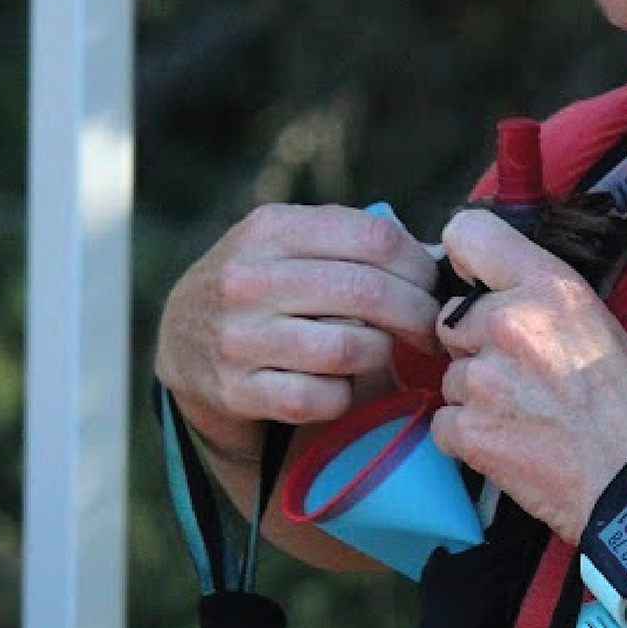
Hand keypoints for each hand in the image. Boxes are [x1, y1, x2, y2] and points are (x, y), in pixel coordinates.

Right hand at [154, 202, 442, 458]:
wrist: (183, 339)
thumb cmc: (265, 285)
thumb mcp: (293, 244)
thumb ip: (357, 244)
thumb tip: (443, 260)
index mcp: (271, 229)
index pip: (374, 238)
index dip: (419, 265)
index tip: (433, 286)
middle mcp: (248, 278)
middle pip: (368, 293)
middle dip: (417, 313)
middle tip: (431, 328)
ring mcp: (238, 337)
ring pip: (350, 348)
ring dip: (381, 353)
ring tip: (380, 350)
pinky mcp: (236, 391)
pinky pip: (321, 398)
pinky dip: (344, 395)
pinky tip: (339, 383)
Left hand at [430, 208, 626, 540]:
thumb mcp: (625, 340)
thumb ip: (569, 318)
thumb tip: (550, 320)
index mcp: (551, 289)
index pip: (468, 234)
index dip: (468, 260)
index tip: (480, 282)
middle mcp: (508, 323)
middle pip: (451, 316)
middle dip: (475, 341)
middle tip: (517, 372)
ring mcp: (483, 379)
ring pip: (450, 374)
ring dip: (476, 393)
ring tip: (524, 417)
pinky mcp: (468, 431)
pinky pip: (445, 422)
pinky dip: (468, 436)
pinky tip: (508, 445)